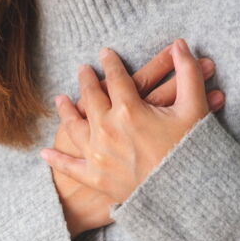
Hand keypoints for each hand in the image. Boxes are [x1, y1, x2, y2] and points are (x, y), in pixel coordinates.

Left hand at [42, 38, 212, 212]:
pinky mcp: (95, 178)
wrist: (184, 196)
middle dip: (86, 81)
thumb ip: (188, 73)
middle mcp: (106, 129)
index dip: (110, 63)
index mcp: (128, 110)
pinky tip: (45, 153)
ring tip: (60, 100)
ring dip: (66, 111)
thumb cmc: (191, 152)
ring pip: (74, 126)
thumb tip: (181, 44)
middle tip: (82, 70)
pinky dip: (56, 160)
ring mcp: (98, 154)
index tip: (105, 54)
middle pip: (91, 97)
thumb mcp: (194, 109)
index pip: (115, 78)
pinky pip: (70, 167)